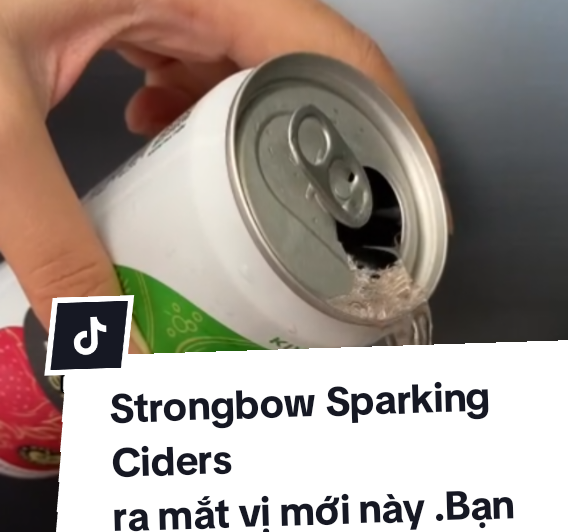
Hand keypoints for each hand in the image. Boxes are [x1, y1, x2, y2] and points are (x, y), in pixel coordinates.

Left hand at [0, 0, 442, 335]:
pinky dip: (196, 104)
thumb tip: (108, 346)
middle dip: (329, 144)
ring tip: (260, 194)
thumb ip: (52, 248)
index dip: (387, 120)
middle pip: (303, 61)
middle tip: (341, 219)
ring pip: (250, 59)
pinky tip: (163, 132)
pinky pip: (195, 51)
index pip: (329, 46)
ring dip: (260, 129)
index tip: (412, 191)